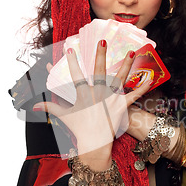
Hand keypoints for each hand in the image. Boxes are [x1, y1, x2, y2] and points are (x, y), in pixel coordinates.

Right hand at [33, 40, 152, 157]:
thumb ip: (50, 108)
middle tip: (102, 42)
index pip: (75, 75)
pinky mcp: (121, 106)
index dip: (71, 62)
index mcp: (83, 94)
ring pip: (119, 78)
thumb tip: (35, 106)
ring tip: (132, 52)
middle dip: (100, 55)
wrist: (93, 143)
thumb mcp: (64, 116)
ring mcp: (110, 99)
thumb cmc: (79, 129)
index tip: (68, 50)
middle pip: (100, 71)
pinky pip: (134, 95)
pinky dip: (143, 88)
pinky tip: (151, 79)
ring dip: (126, 65)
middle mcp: (97, 93)